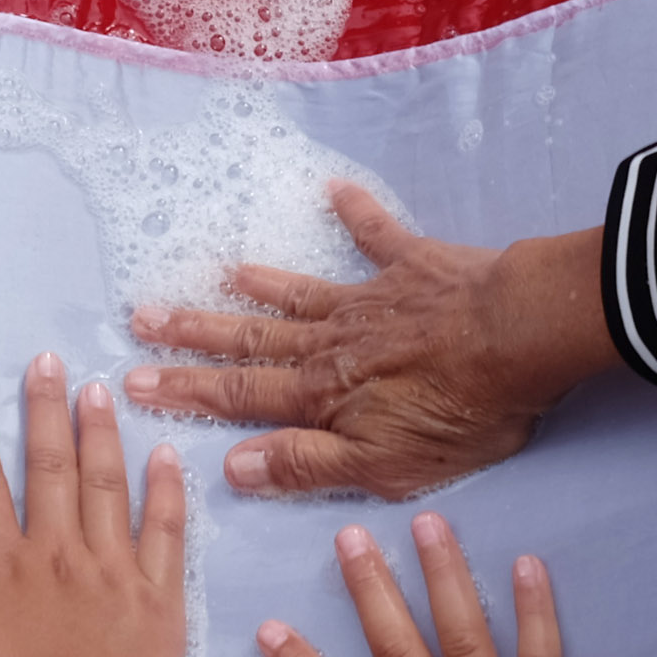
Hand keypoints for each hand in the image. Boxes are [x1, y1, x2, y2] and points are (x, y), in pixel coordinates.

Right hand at [0, 357, 188, 656]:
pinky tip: (166, 455)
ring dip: (100, 432)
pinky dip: (166, 490)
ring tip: (98, 388)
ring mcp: (115, 571)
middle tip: (46, 359)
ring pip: (106, 485)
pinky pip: (166, 531)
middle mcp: (58, 553)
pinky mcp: (160, 599)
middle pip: (49, 465)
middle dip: (44, 408)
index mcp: (0, 566)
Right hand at [125, 189, 611, 498]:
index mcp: (322, 395)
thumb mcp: (384, 465)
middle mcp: (331, 343)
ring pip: (297, 295)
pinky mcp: (413, 268)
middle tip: (142, 319)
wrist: (521, 337)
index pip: (239, 397)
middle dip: (195, 335)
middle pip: (252, 341)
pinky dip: (356, 214)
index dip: (186, 392)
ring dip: (255, 286)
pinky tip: (333, 190)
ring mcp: (369, 300)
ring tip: (215, 274)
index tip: (134, 380)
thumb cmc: (460, 410)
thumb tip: (232, 466)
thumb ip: (308, 464)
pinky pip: (377, 235)